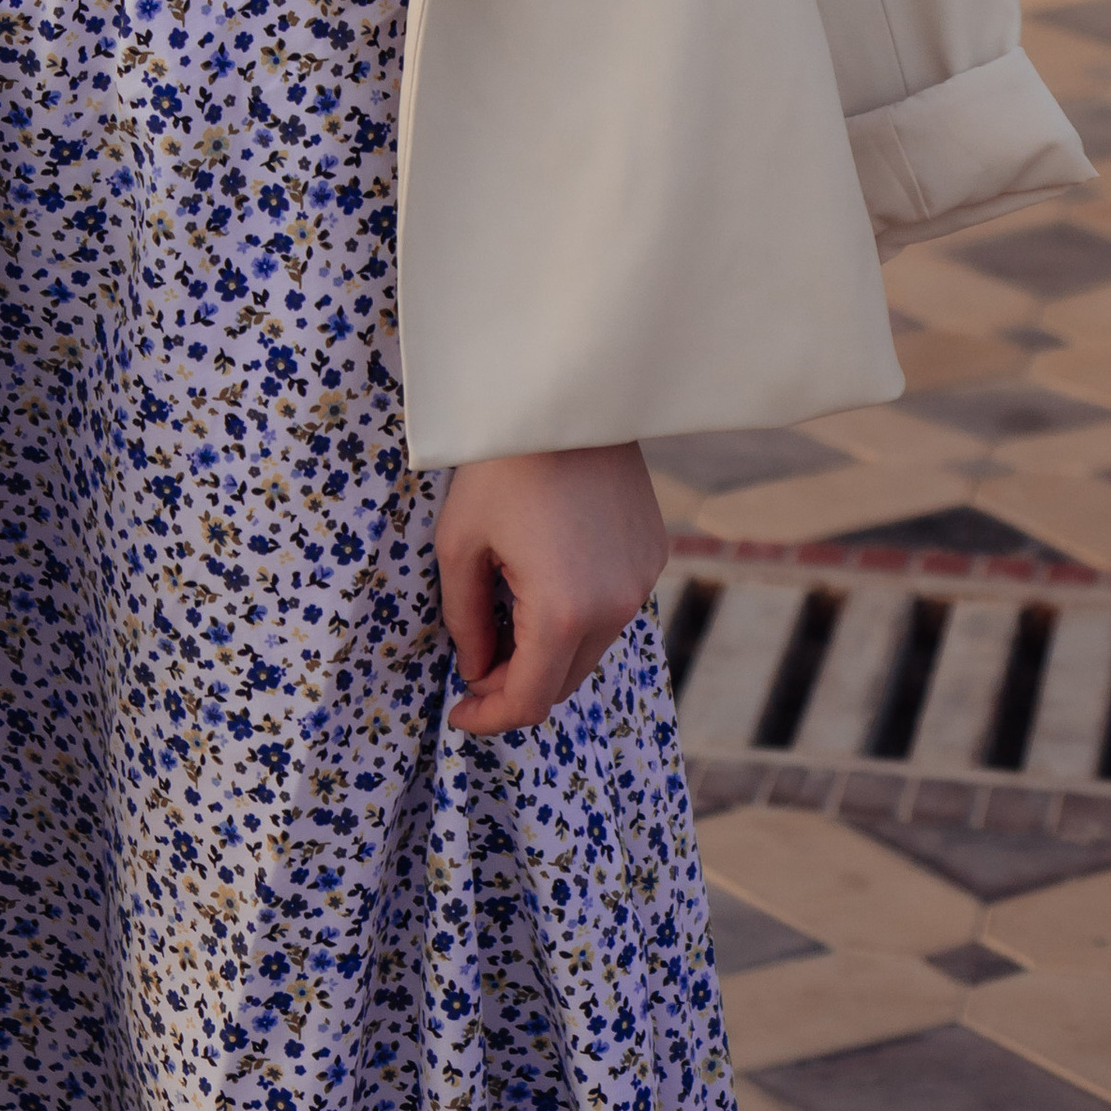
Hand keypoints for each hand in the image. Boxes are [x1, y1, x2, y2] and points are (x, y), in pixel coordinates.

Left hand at [435, 445, 668, 735]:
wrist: (561, 394)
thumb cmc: (500, 464)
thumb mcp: (460, 543)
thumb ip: (465, 619)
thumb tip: (476, 670)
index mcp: (563, 610)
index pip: (529, 700)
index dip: (490, 717)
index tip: (459, 713)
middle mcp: (615, 606)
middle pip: (562, 681)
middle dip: (516, 684)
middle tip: (475, 663)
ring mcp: (641, 581)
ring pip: (590, 647)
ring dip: (548, 649)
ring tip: (506, 615)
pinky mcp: (652, 554)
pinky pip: (612, 606)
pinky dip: (578, 613)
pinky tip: (544, 577)